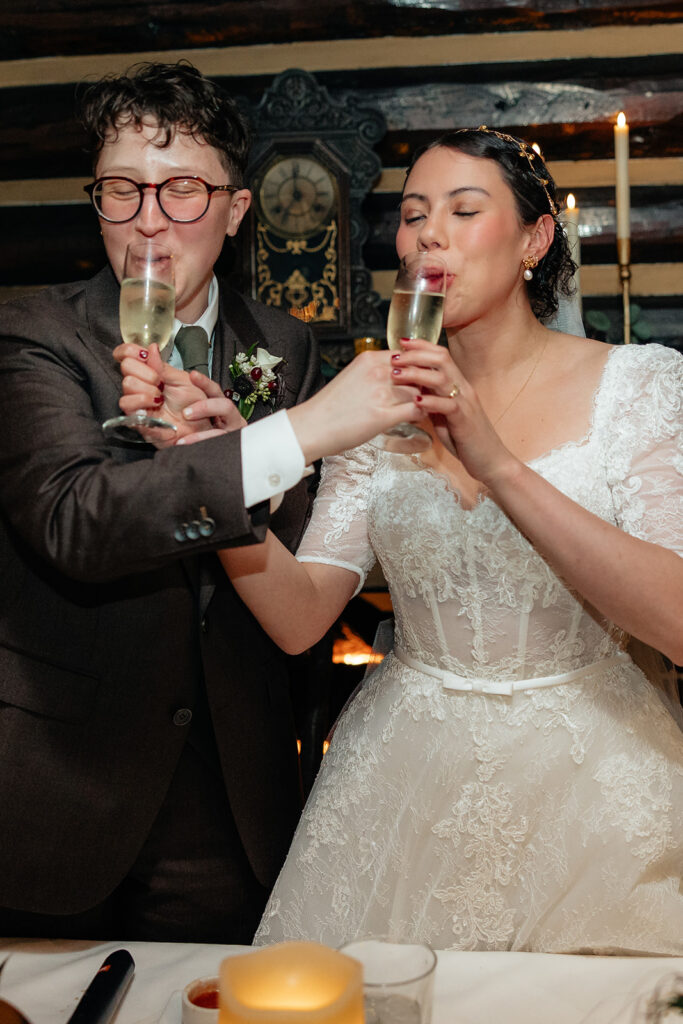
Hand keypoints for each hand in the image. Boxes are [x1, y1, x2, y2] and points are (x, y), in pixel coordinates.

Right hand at [113, 343, 241, 444]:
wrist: (199, 427)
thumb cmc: (194, 404)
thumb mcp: (183, 380)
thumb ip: (164, 367)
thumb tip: (151, 348)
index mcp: (150, 372)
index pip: (126, 355)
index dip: (129, 350)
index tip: (143, 354)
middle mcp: (140, 385)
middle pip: (126, 367)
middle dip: (146, 372)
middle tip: (161, 384)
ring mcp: (136, 402)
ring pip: (126, 384)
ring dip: (146, 389)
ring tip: (160, 398)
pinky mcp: (135, 418)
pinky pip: (127, 404)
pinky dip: (143, 402)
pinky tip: (156, 406)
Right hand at [287, 350, 420, 463]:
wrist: (312, 426)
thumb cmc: (329, 406)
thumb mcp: (352, 376)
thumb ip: (373, 372)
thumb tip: (392, 375)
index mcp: (369, 359)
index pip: (406, 356)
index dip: (415, 367)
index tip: (417, 378)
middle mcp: (377, 373)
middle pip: (416, 372)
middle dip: (422, 384)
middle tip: (424, 394)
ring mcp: (381, 394)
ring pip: (418, 391)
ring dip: (423, 400)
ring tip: (421, 407)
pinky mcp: (384, 416)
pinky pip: (415, 410)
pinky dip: (420, 414)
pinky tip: (416, 418)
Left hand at [390, 339, 518, 486]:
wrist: (490, 460)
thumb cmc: (465, 439)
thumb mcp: (445, 415)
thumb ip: (432, 400)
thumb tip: (411, 390)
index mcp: (458, 385)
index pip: (441, 355)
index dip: (421, 346)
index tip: (401, 343)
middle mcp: (463, 388)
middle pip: (441, 359)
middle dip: (415, 355)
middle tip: (394, 358)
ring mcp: (465, 403)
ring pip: (442, 378)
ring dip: (416, 374)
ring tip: (396, 375)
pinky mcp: (465, 420)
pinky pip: (448, 405)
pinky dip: (430, 401)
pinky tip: (415, 401)